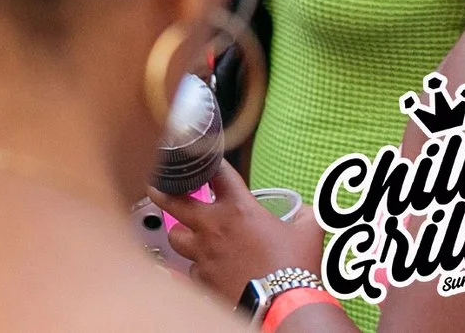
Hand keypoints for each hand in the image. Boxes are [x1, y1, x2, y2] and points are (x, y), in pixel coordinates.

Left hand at [150, 160, 322, 308]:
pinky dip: (197, 269)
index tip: (201, 158)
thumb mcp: (308, 234)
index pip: (216, 173)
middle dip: (161, 190)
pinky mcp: (201, 278)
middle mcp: (214, 227)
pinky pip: (191, 270)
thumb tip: (305, 211)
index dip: (208, 162)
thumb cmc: (295, 268)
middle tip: (156, 186)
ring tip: (188, 235)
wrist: (285, 306)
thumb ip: (305, 216)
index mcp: (238, 209)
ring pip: (176, 237)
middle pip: (174, 200)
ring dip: (181, 234)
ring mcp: (204, 253)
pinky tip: (206, 270)